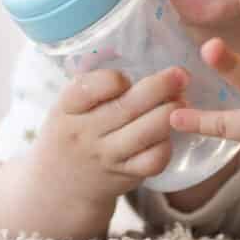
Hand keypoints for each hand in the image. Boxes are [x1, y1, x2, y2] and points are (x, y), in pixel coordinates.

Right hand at [33, 66, 187, 205]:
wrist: (57, 186)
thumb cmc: (72, 131)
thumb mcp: (69, 106)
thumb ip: (95, 85)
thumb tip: (143, 52)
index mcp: (67, 108)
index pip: (90, 87)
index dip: (115, 79)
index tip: (128, 76)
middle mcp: (84, 133)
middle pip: (127, 107)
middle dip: (160, 86)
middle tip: (180, 74)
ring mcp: (105, 156)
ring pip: (146, 133)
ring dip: (170, 113)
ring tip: (182, 100)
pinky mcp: (124, 177)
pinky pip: (153, 160)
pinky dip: (167, 144)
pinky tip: (170, 132)